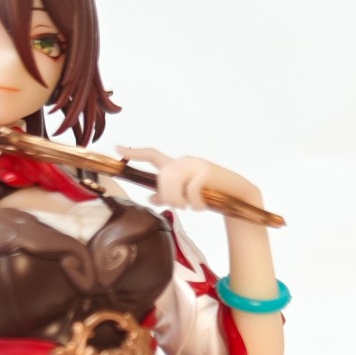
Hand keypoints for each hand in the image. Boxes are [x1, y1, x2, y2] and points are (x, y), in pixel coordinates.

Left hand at [118, 147, 262, 211]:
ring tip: (191, 206)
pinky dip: (194, 204)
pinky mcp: (206, 172)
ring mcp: (196, 165)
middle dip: (168, 196)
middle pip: (162, 177)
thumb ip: (168, 195)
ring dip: (179, 200)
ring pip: (173, 183)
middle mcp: (184, 161)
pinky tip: (201, 206)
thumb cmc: (210, 195)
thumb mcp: (186, 195)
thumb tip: (149, 197)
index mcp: (177, 166)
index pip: (152, 155)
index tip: (117, 148)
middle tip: (180, 206)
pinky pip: (190, 191)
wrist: (238, 194)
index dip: (134, 153)